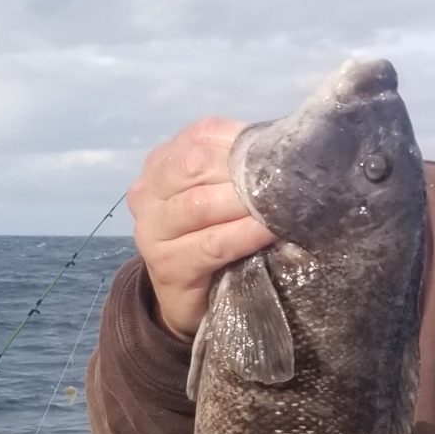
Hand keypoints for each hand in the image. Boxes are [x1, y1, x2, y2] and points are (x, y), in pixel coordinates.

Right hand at [128, 116, 273, 343]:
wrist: (188, 298)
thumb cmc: (214, 233)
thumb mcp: (220, 191)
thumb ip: (240, 165)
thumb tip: (286, 144)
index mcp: (162, 162)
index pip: (202, 135)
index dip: (243, 141)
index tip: (281, 151)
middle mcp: (148, 191)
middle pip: (196, 166)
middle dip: (243, 171)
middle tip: (285, 178)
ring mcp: (152, 230)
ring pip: (200, 205)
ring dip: (246, 203)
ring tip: (282, 204)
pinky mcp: (167, 266)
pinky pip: (211, 244)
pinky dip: (244, 235)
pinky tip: (269, 231)